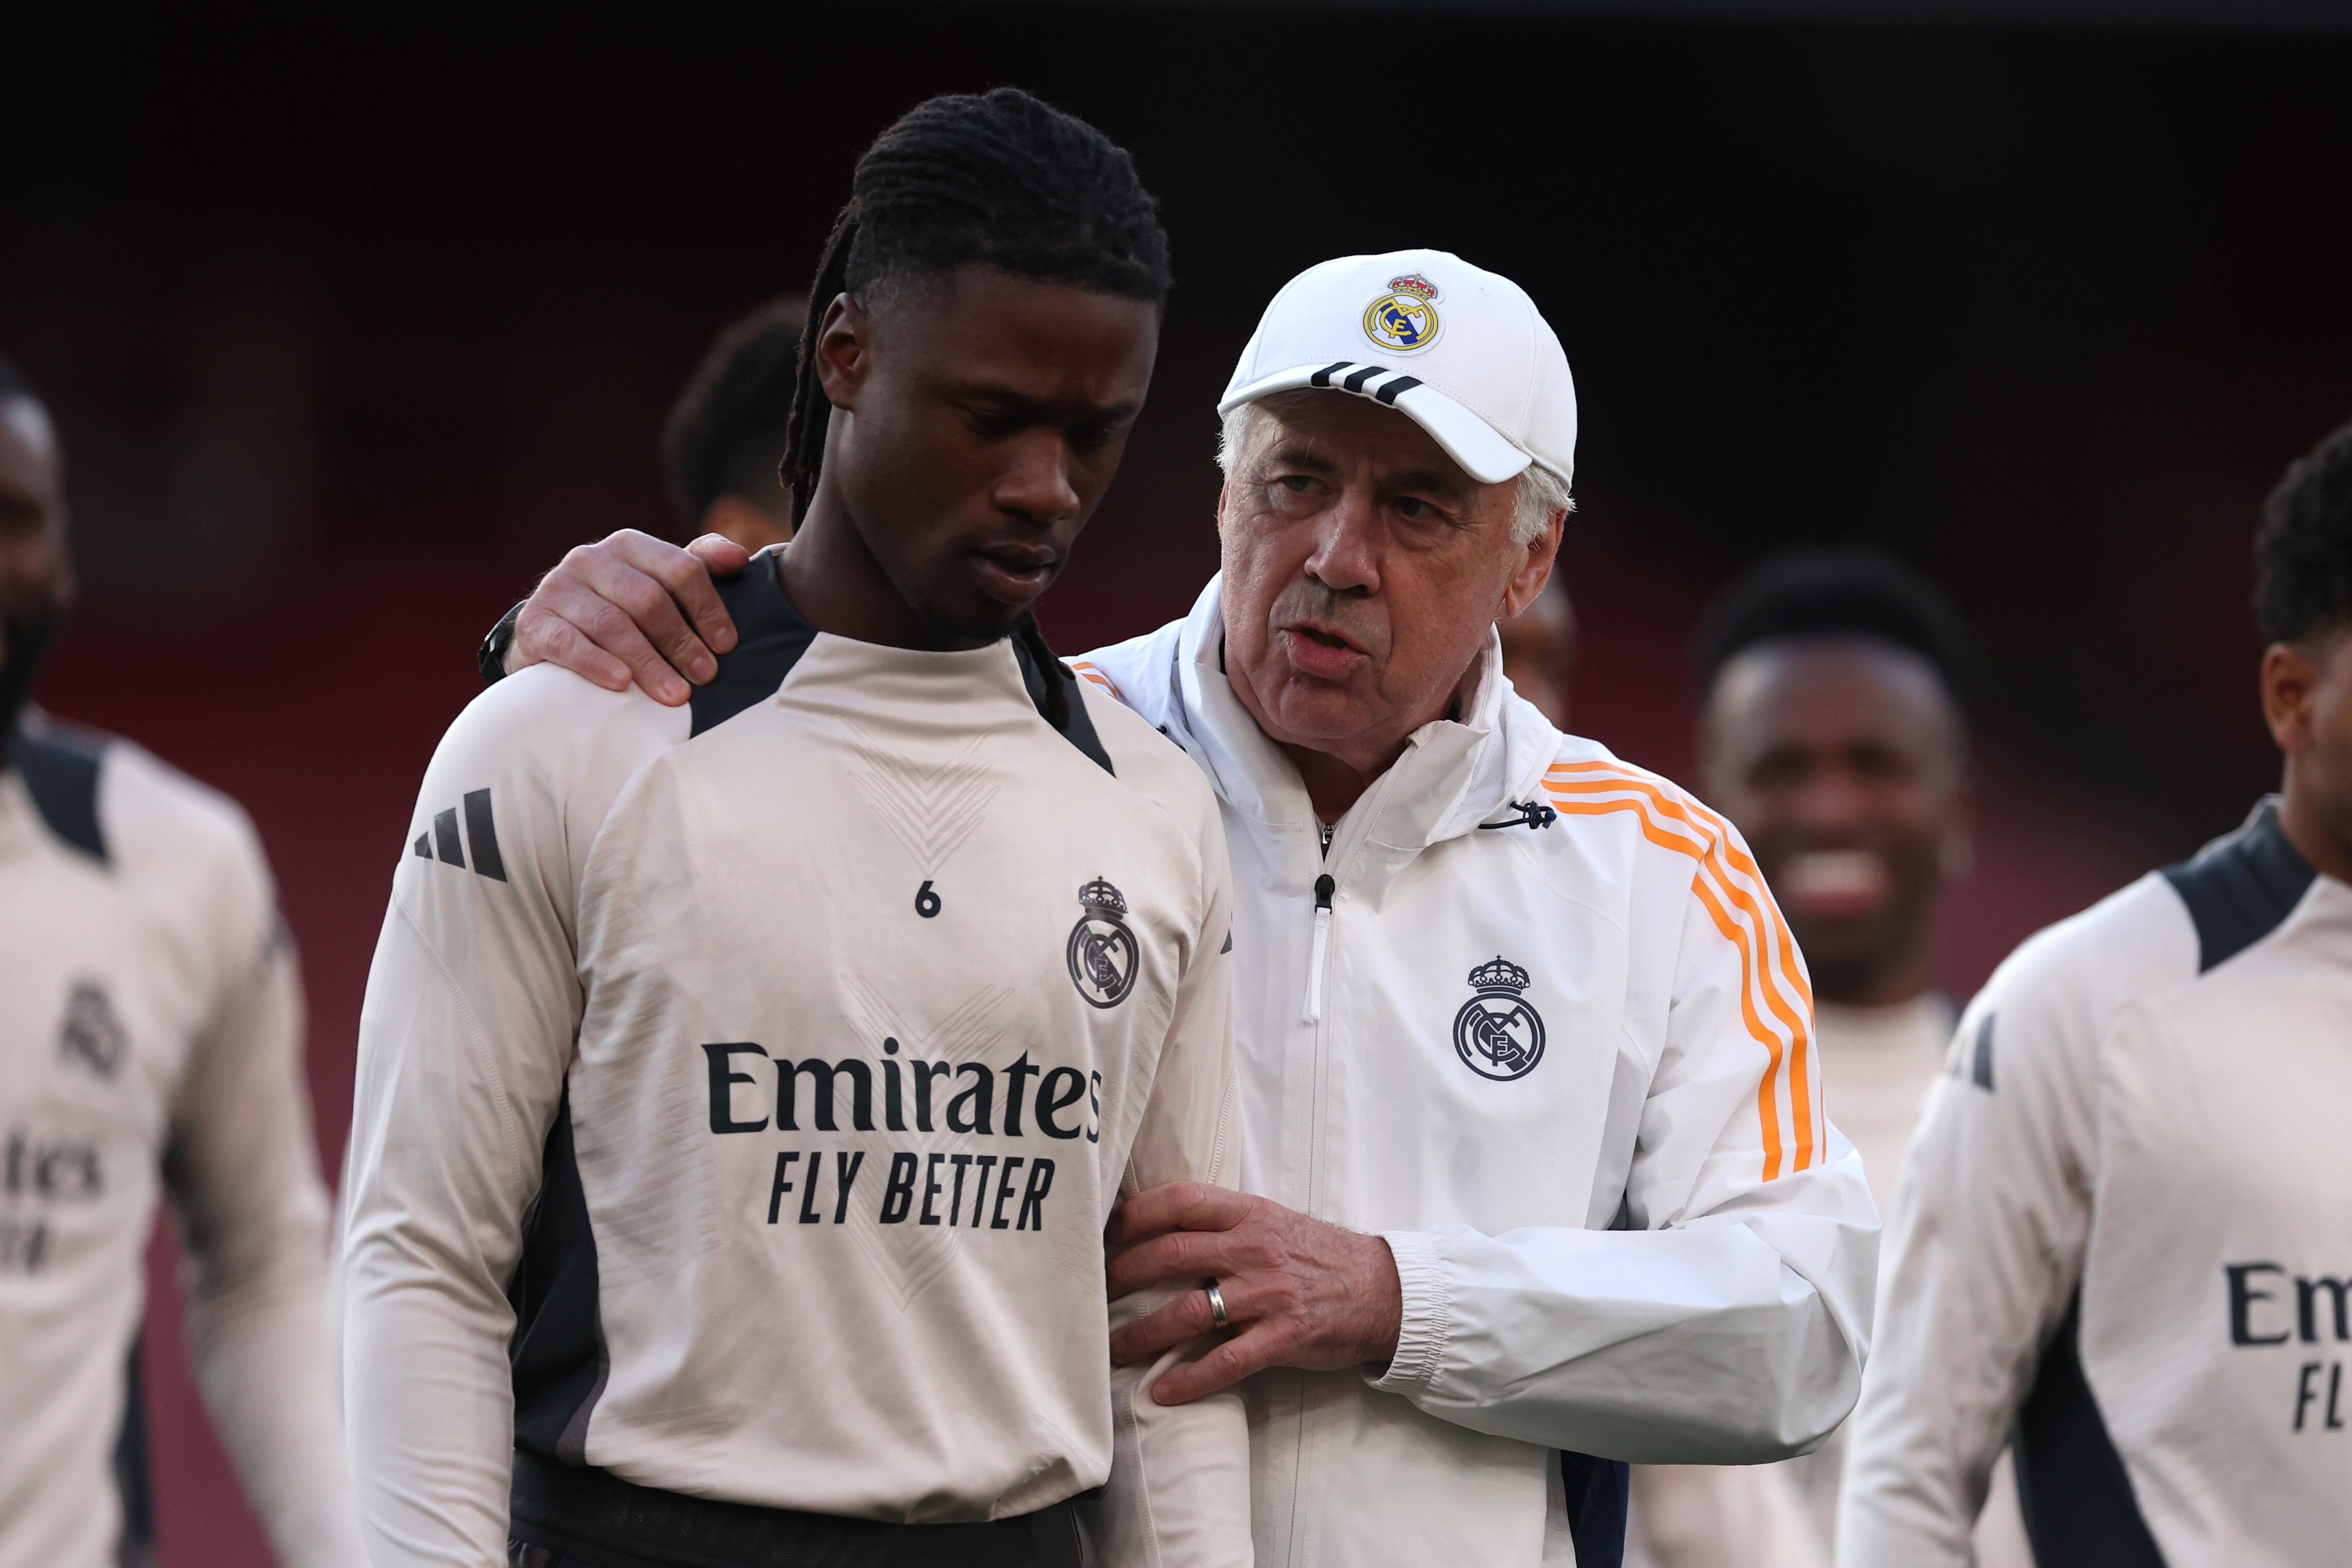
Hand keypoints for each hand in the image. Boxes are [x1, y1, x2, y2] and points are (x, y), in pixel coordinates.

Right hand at [506, 530, 751, 703]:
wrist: (550, 632)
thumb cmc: (619, 609)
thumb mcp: (657, 582)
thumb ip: (698, 565)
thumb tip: (740, 558)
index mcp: (629, 546)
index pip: (680, 568)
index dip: (708, 607)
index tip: (726, 645)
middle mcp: (590, 559)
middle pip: (648, 599)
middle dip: (682, 641)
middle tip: (706, 676)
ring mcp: (558, 589)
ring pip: (612, 624)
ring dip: (648, 662)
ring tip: (675, 694)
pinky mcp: (534, 623)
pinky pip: (568, 643)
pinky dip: (597, 664)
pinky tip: (621, 683)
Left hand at [1106, 1182, 1402, 1405]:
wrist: (1383, 1290)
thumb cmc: (1319, 1256)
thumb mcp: (1273, 1222)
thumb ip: (1224, 1222)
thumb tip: (1161, 1228)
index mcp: (1249, 1214)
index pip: (1181, 1201)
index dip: (1134, 1213)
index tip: (1101, 1231)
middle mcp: (1254, 1248)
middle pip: (1171, 1254)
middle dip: (1122, 1274)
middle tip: (1091, 1292)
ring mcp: (1268, 1293)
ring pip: (1189, 1311)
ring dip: (1142, 1333)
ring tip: (1110, 1350)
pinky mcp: (1284, 1337)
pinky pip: (1227, 1360)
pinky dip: (1190, 1379)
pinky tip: (1163, 1391)